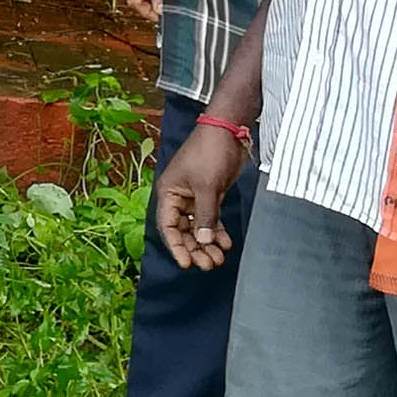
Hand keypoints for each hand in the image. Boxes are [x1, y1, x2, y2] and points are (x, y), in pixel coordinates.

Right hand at [149, 126, 247, 269]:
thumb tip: (203, 241)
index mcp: (168, 193)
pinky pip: (210, 218)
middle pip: (183, 230)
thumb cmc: (210, 153)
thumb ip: (205, 215)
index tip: (187, 263)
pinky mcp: (210, 194)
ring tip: (219, 258)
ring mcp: (194, 197)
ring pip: (198, 227)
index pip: (168, 226)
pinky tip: (226, 242)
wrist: (228, 132)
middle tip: (208, 265)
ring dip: (208, 243)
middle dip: (196, 248)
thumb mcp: (207, 186)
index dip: (177, 246)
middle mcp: (178, 197)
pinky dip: (217, 231)